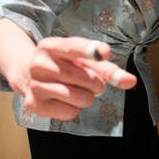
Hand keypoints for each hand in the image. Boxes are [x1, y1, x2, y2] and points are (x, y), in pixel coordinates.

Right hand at [19, 37, 136, 119]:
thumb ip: (107, 69)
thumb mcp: (83, 60)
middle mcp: (39, 64)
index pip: (72, 47)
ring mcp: (35, 86)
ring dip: (87, 97)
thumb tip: (130, 81)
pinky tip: (64, 100)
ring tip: (77, 89)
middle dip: (97, 83)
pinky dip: (75, 108)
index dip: (89, 50)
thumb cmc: (64, 65)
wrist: (28, 76)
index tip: (104, 52)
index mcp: (50, 46)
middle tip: (90, 81)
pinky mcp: (35, 105)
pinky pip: (71, 112)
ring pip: (81, 98)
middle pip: (85, 79)